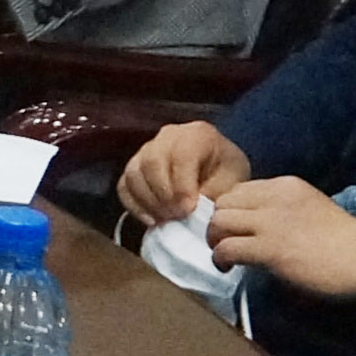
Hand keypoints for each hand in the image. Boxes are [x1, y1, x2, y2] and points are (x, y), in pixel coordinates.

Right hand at [118, 119, 252, 229]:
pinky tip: (152, 221)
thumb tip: (189, 213)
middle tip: (177, 217)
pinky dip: (134, 206)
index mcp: (197, 134)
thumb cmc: (227, 175)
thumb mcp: (231, 183)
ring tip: (167, 220)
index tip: (189, 210)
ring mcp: (147, 149)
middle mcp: (168, 136)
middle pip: (152, 162)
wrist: (219, 171)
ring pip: (134, 173)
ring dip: (148, 201)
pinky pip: (124, 185)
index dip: (182, 185)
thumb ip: (212, 195)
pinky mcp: (135, 167)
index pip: (180, 155)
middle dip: (163, 195)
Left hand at [207, 177, 355, 300]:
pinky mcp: (270, 247)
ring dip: (216, 240)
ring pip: (219, 221)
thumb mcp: (310, 209)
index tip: (233, 227)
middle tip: (223, 241)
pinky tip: (228, 267)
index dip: (230, 209)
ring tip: (224, 255)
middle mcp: (275, 197)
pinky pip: (228, 247)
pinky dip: (220, 258)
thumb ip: (282, 210)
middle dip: (218, 223)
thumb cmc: (345, 240)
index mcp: (286, 185)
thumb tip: (255, 226)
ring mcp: (271, 221)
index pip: (240, 189)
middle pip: (224, 202)